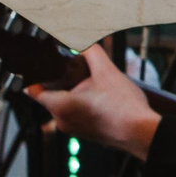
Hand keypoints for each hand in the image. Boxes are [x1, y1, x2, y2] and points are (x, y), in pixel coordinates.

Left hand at [27, 45, 160, 159]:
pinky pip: (77, 114)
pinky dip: (84, 104)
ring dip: (76, 93)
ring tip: (95, 84)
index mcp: (60, 106)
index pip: (33, 89)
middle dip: (63, 81)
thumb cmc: (123, 108)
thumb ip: (90, 52)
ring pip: (66, 105)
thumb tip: (83, 43)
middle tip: (77, 69)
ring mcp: (74, 130)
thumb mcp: (106, 71)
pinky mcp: (85, 134)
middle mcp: (62, 121)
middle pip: (51, 95)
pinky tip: (102, 98)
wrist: (142, 132)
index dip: (35, 74)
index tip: (41, 64)